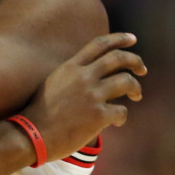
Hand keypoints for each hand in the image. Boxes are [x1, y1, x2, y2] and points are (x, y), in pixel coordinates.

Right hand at [19, 32, 145, 157]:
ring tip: (136, 95)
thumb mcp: (52, 84)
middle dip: (135, 61)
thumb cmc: (39, 114)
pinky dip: (122, 116)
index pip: (99, 44)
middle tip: (142, 69)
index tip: (131, 39)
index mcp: (71, 67)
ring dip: (135, 88)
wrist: (31, 136)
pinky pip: (121, 111)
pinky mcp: (98, 116)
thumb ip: (72, 76)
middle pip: (118, 58)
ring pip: (126, 82)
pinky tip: (117, 122)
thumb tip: (93, 73)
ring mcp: (91, 95)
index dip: (119, 39)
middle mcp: (83, 77)